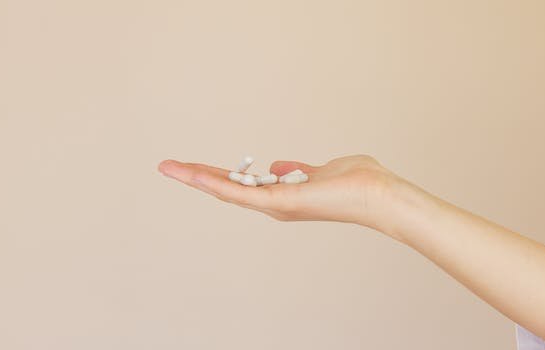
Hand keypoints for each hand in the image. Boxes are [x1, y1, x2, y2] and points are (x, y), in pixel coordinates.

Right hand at [158, 155, 405, 231]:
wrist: (378, 195)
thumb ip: (297, 171)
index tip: (191, 167)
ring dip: (197, 178)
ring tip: (170, 168)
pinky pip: (243, 192)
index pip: (240, 185)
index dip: (214, 175)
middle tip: (166, 166)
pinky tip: (197, 175)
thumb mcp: (319, 171)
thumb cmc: (357, 184)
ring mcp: (276, 205)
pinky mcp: (282, 201)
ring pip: (228, 191)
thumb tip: (278, 166)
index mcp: (281, 196)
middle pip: (227, 189)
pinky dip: (218, 183)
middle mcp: (274, 204)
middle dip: (195, 177)